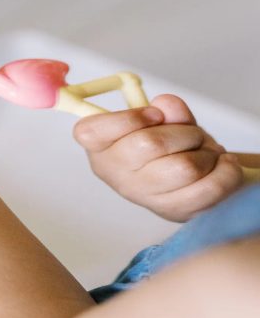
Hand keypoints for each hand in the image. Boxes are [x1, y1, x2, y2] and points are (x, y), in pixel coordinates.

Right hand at [73, 94, 243, 221]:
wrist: (183, 180)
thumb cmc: (165, 146)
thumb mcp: (163, 120)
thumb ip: (166, 109)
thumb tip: (167, 106)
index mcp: (99, 145)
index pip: (92, 132)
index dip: (129, 118)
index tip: (154, 114)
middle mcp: (113, 172)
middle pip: (149, 144)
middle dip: (184, 132)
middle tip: (192, 134)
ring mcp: (141, 195)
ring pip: (184, 167)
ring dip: (206, 153)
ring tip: (206, 152)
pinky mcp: (172, 211)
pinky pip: (208, 189)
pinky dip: (225, 172)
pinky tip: (223, 165)